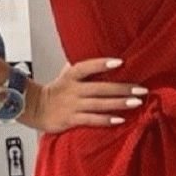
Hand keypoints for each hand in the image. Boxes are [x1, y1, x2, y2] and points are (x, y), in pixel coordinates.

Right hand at [24, 58, 147, 133]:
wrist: (33, 108)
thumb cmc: (55, 90)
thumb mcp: (65, 73)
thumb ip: (82, 67)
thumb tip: (101, 54)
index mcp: (71, 75)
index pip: (87, 67)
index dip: (103, 64)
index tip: (120, 62)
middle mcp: (73, 90)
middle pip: (101, 88)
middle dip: (123, 88)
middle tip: (141, 89)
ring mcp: (73, 105)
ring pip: (99, 104)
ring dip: (119, 103)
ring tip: (137, 102)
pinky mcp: (71, 120)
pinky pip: (91, 120)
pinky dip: (106, 120)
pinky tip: (120, 120)